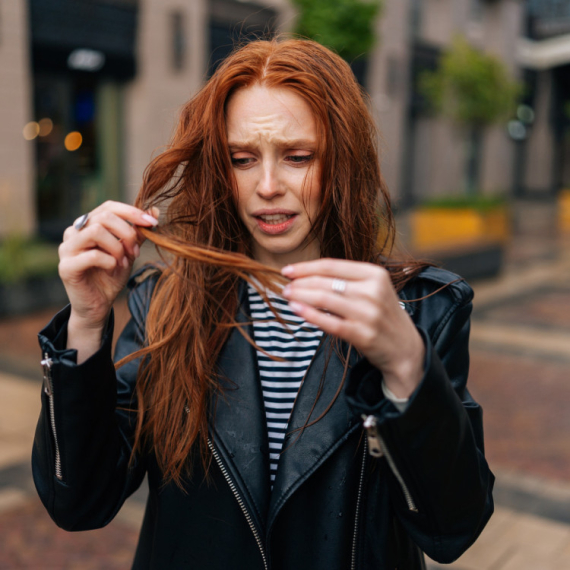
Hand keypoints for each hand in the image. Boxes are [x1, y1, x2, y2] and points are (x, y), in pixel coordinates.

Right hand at [58, 201, 158, 333]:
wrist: (98, 305)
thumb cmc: (111, 275)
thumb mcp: (128, 252)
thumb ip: (138, 233)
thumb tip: (154, 211)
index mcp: (88, 225)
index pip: (108, 207)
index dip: (131, 212)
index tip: (151, 223)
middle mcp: (73, 232)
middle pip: (104, 217)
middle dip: (127, 233)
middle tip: (135, 252)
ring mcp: (67, 249)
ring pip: (95, 231)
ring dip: (117, 247)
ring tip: (124, 262)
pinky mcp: (66, 267)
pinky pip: (92, 255)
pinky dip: (109, 261)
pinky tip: (113, 269)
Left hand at [281, 259, 424, 398]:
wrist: (405, 348)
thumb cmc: (382, 315)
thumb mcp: (373, 289)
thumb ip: (347, 279)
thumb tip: (307, 274)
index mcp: (375, 274)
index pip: (332, 265)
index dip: (306, 267)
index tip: (288, 270)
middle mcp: (373, 291)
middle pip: (326, 282)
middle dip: (300, 283)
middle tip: (284, 286)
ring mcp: (368, 314)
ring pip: (325, 300)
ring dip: (301, 297)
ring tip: (287, 296)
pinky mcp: (362, 334)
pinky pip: (329, 322)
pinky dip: (309, 314)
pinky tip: (296, 310)